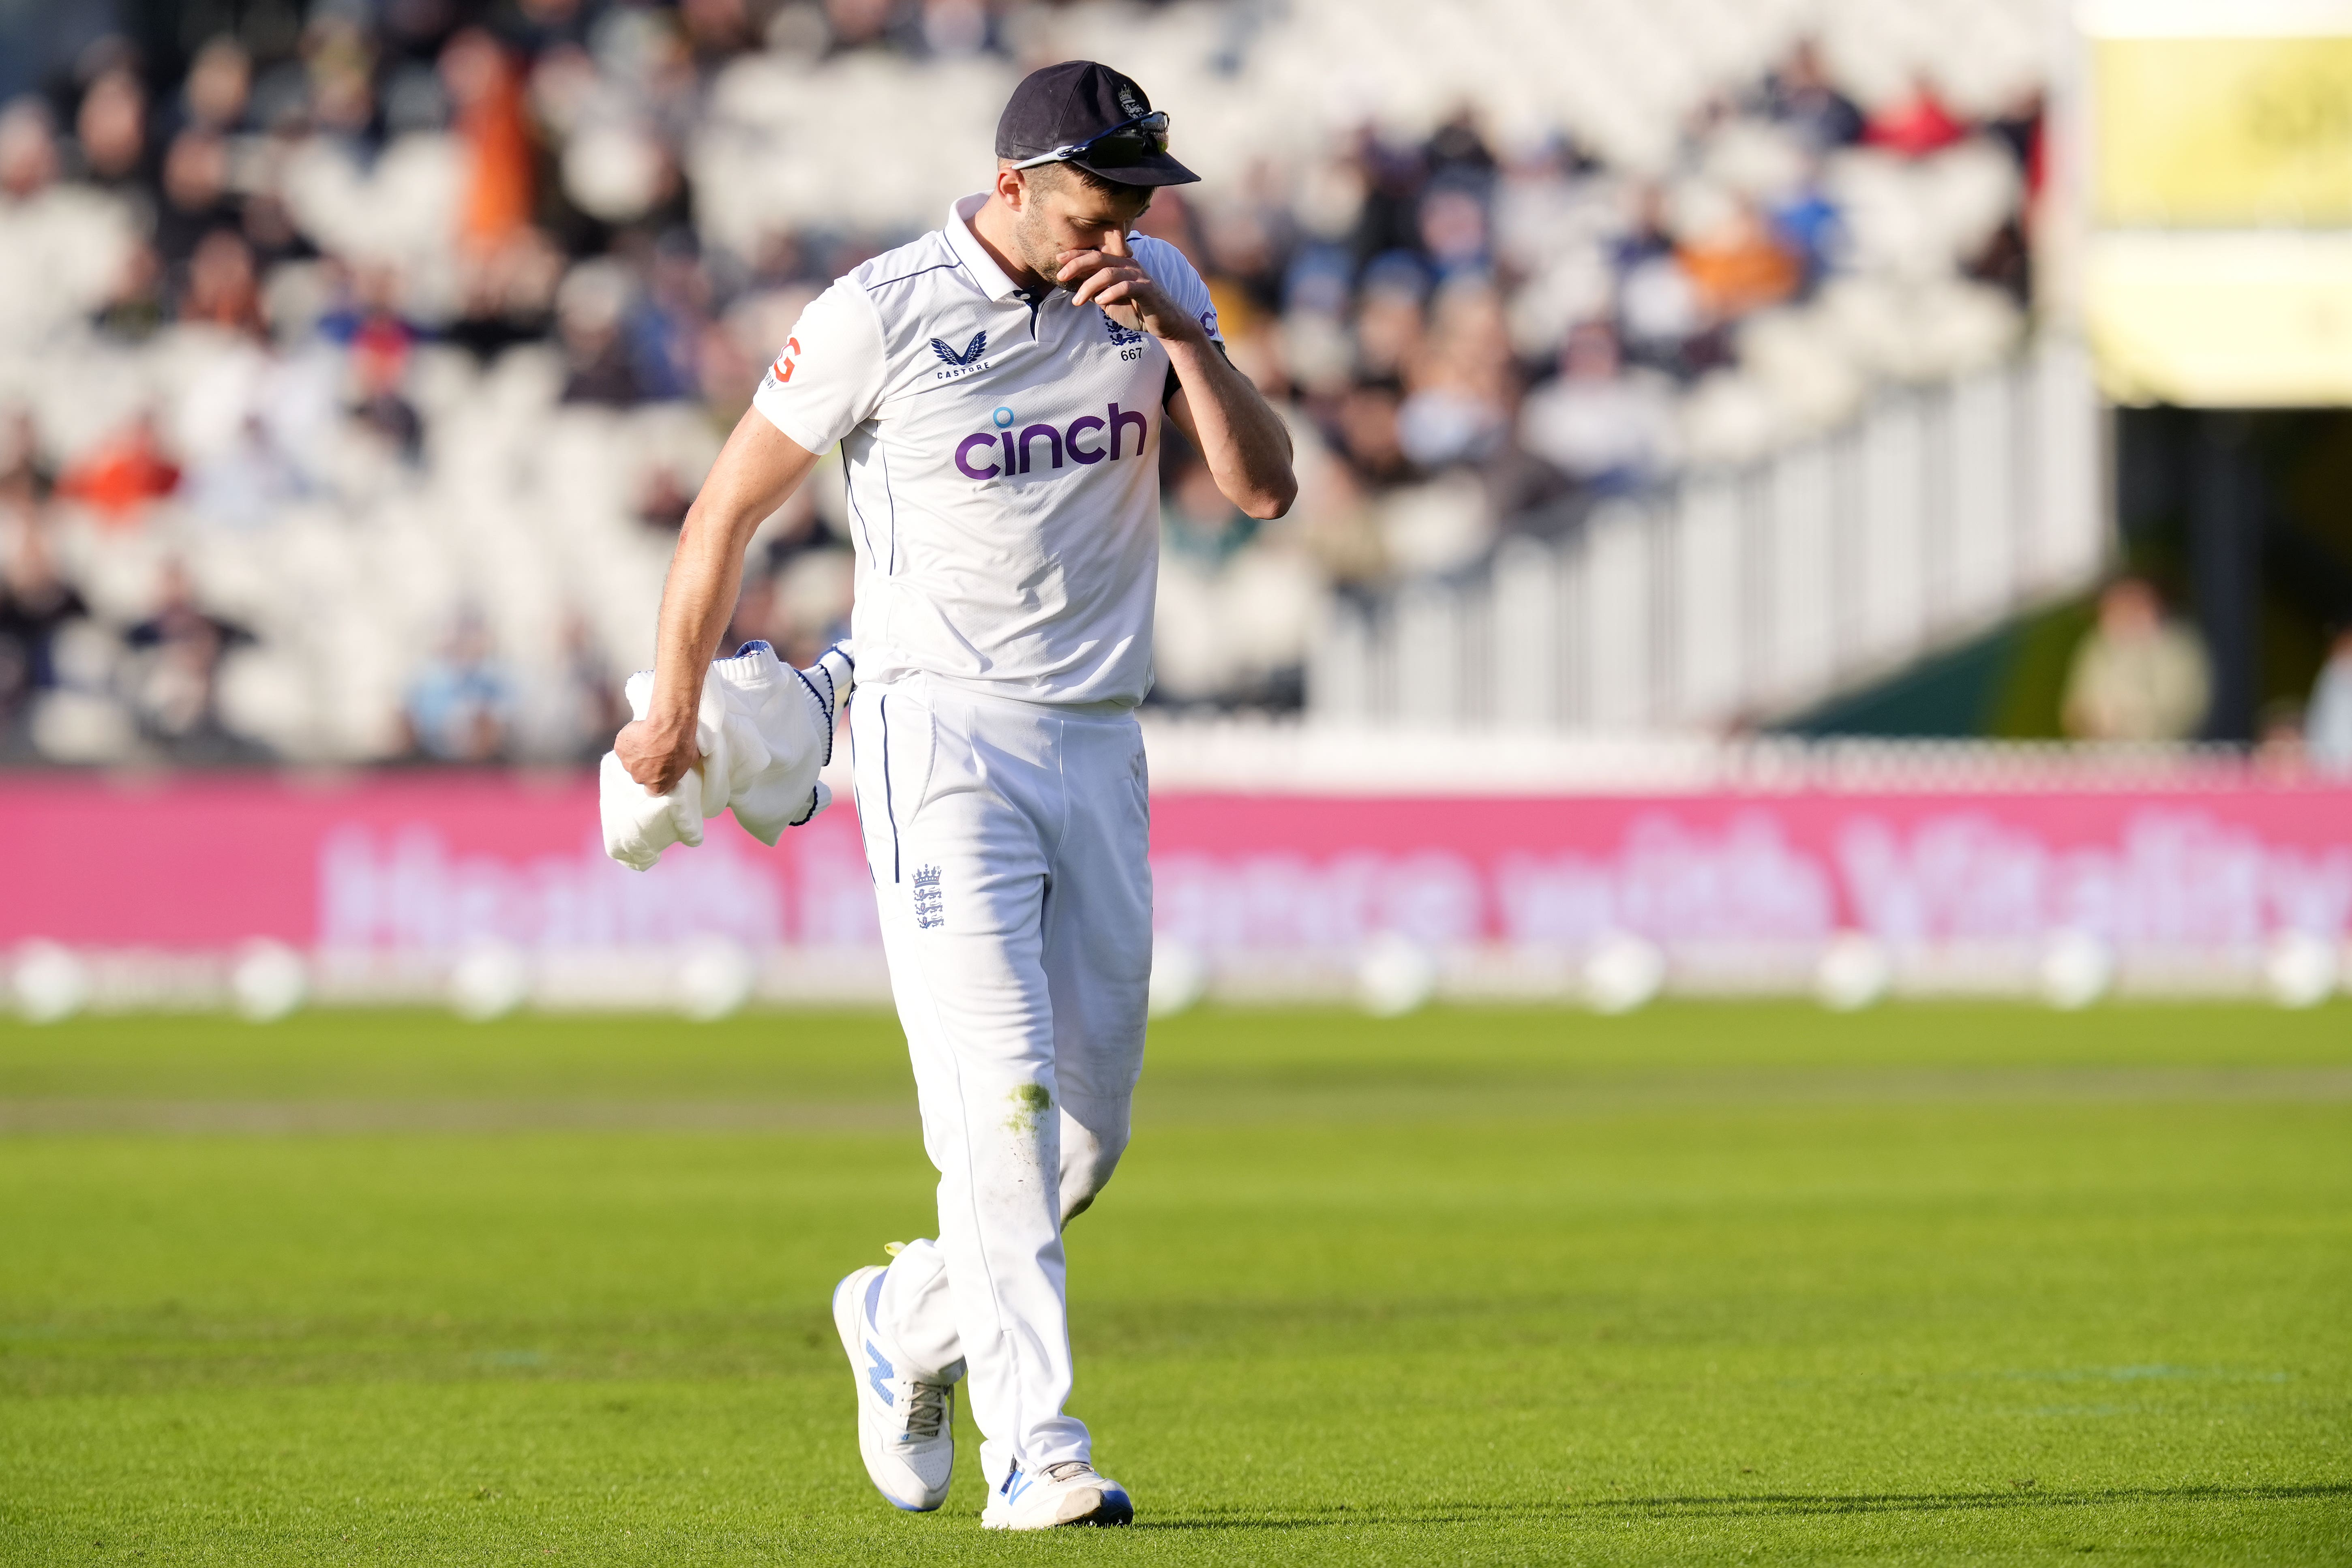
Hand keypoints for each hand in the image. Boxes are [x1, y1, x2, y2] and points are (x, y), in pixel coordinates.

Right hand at [615, 714, 698, 794]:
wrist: (667, 729)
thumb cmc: (681, 746)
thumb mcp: (690, 760)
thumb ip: (682, 765)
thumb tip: (685, 760)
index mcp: (658, 786)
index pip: (653, 791)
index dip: (655, 781)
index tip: (658, 772)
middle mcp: (640, 778)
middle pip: (640, 773)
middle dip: (645, 763)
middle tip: (654, 750)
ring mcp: (628, 764)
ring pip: (631, 759)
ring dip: (637, 751)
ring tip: (647, 739)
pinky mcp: (620, 749)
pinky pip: (624, 745)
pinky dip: (629, 739)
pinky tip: (640, 731)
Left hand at [1055, 228, 1199, 342]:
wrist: (1164, 323)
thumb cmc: (1137, 310)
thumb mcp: (1109, 301)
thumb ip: (1095, 292)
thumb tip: (1074, 288)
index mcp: (1119, 265)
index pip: (1094, 255)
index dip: (1075, 255)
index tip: (1057, 261)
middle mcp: (1128, 265)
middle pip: (1098, 258)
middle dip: (1076, 265)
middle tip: (1061, 277)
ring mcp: (1138, 275)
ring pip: (1109, 272)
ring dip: (1089, 286)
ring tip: (1077, 301)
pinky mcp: (1147, 289)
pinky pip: (1126, 286)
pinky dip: (1110, 293)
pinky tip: (1099, 302)